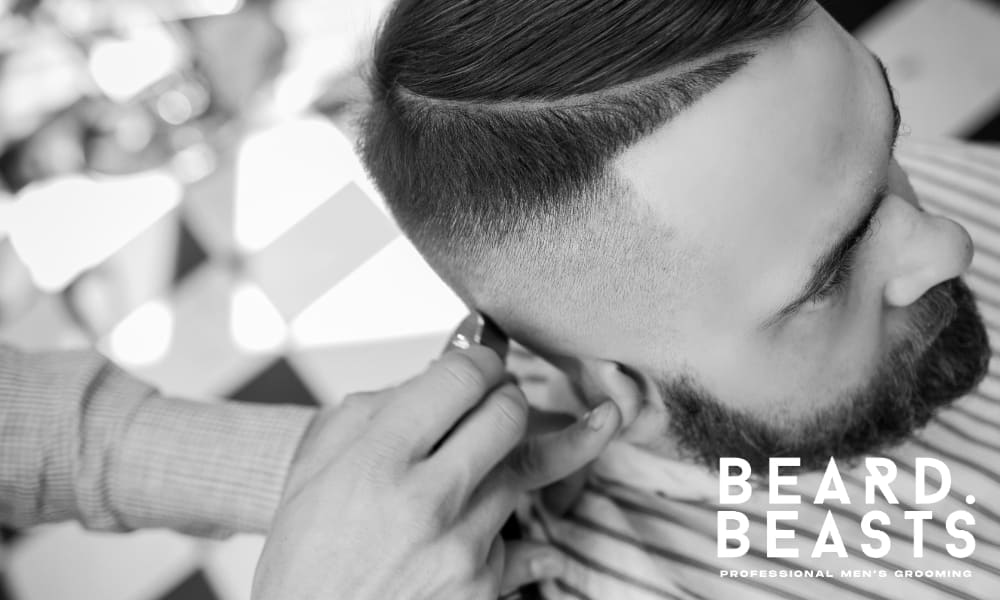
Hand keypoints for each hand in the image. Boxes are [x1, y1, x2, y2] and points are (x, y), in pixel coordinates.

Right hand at [252, 346, 620, 599]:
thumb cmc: (307, 561)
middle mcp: (425, 502)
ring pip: (518, 472)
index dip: (478, 361)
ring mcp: (460, 548)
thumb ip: (371, 411)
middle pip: (508, 415)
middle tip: (488, 404)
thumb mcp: (313, 470)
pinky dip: (501, 530)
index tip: (479, 364)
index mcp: (376, 462)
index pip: (460, 379)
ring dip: (495, 467)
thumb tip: (432, 374)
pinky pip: (523, 540)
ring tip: (455, 483)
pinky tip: (469, 532)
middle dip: (503, 399)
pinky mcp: (483, 588)